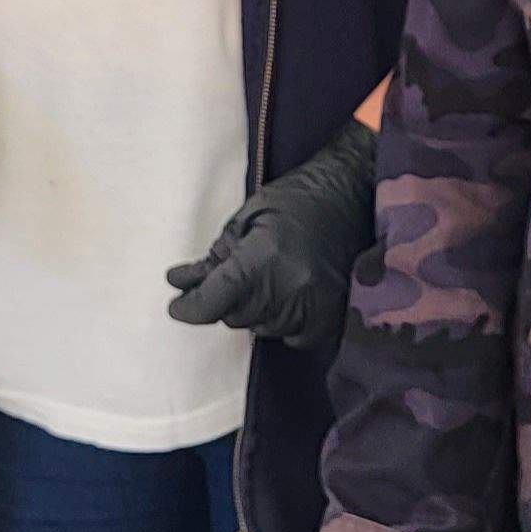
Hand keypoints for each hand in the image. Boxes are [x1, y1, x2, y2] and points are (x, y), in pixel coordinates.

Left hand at [166, 116, 380, 345]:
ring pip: (260, 328)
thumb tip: (181, 283)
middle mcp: (289, 289)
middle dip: (225, 299)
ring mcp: (313, 307)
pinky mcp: (332, 317)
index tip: (177, 306)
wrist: (353, 194)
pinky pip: (290, 336)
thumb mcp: (247, 217)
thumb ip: (216, 256)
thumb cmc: (297, 198)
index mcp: (264, 258)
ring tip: (269, 277)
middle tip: (233, 275)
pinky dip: (282, 321)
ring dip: (253, 309)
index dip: (190, 307)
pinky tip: (288, 295)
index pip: (214, 301)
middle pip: (234, 317)